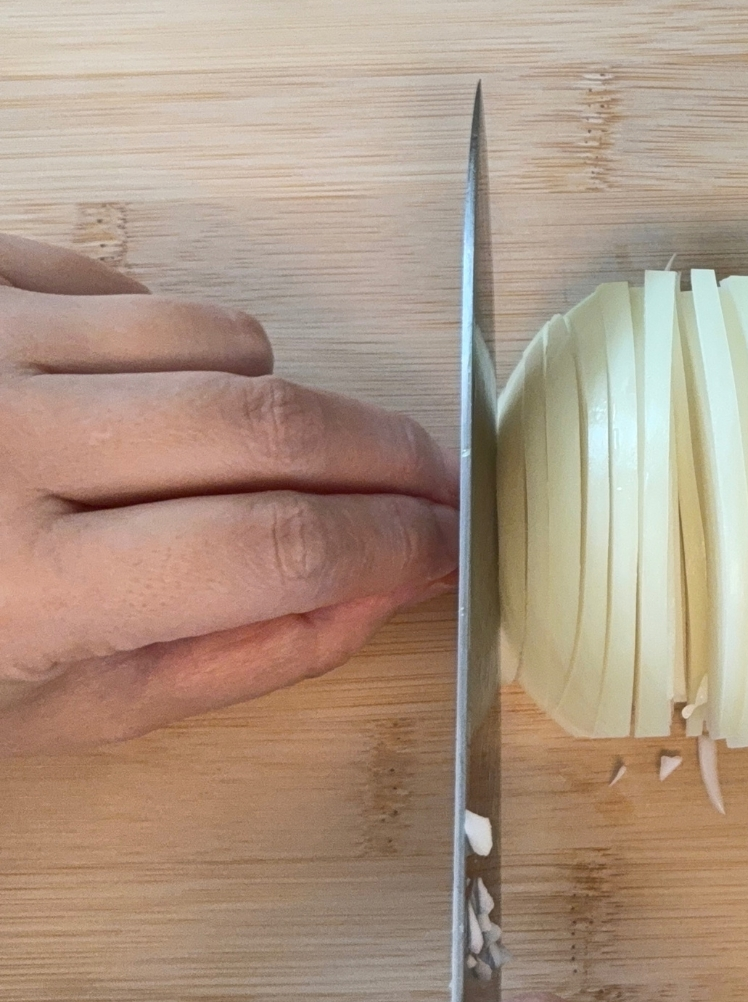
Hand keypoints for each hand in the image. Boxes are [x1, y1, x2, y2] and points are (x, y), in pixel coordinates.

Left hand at [0, 233, 459, 754]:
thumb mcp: (42, 715)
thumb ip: (226, 657)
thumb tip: (379, 594)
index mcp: (16, 589)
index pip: (276, 547)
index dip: (398, 543)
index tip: (451, 547)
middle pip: (270, 421)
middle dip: (387, 454)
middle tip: (438, 482)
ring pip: (217, 336)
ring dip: (283, 396)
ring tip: (273, 452)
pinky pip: (126, 286)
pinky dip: (174, 343)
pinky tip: (142, 404)